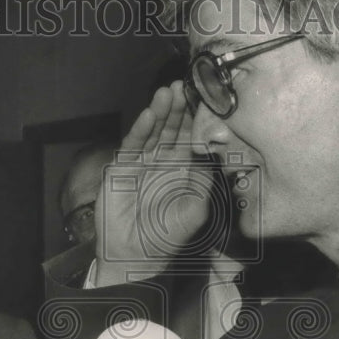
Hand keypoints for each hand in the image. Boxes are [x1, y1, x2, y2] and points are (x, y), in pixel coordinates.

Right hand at [94, 83, 212, 286]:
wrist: (136, 254)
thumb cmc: (168, 235)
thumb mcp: (196, 210)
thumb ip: (206, 182)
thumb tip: (217, 156)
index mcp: (181, 169)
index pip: (189, 137)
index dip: (194, 118)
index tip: (202, 98)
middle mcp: (162, 161)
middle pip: (170, 128)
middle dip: (177, 107)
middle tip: (183, 84)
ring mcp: (141, 163)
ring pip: (152, 131)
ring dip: (159, 112)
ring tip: (167, 93)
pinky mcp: (122, 168)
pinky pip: (133, 145)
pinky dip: (140, 130)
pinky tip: (149, 115)